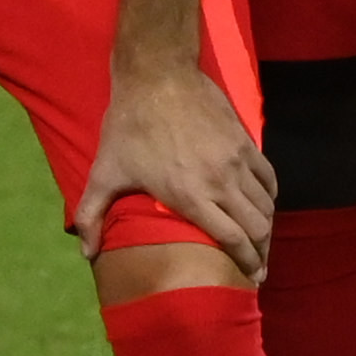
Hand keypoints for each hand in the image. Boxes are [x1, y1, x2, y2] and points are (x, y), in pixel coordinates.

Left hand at [81, 58, 273, 278]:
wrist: (157, 76)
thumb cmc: (128, 126)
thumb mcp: (104, 172)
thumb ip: (91, 214)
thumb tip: (86, 253)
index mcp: (191, 196)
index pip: (233, 240)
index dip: (248, 264)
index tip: (252, 278)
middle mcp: (221, 182)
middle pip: (258, 228)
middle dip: (261, 253)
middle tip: (257, 267)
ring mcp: (237, 161)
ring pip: (267, 205)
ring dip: (267, 227)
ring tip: (260, 241)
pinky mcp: (245, 142)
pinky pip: (268, 178)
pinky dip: (269, 197)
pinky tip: (263, 205)